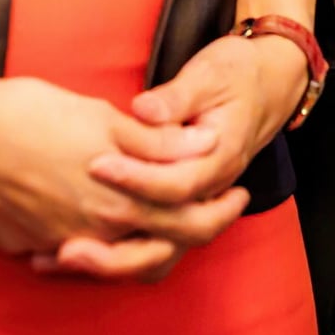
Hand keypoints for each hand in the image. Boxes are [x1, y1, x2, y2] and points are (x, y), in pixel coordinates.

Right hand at [0, 2, 241, 281]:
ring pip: (115, 257)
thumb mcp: (101, 117)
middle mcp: (91, 233)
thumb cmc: (29, 113)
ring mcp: (56, 243)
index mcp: (116, 201)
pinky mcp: (26, 245)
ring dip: (145, 240)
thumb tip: (203, 145)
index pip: (187, 222)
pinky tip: (98, 222)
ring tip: (160, 214)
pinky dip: (94, 243)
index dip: (218, 210)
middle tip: (219, 207)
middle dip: (197, 228)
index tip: (236, 194)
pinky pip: (72, 254)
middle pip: (160, 249)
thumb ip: (155, 141)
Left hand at [43, 30, 308, 277]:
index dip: (136, 179)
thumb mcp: (210, 73)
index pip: (177, 184)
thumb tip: (144, 110)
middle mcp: (212, 190)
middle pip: (169, 235)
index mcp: (222, 157)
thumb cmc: (237, 72)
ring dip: (113, 262)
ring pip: (161, 253)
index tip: (96, 164)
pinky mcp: (181, 205)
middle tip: (68, 238)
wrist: (270, 82)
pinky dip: (116, 257)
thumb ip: (177, 96)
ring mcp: (197, 203)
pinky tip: (73, 252)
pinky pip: (152, 245)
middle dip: (116, 240)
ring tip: (64, 256)